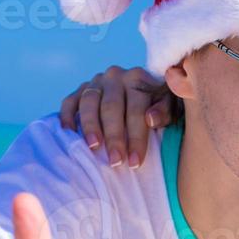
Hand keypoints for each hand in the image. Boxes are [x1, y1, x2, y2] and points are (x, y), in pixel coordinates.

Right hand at [58, 65, 176, 169]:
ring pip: (89, 103)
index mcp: (139, 78)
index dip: (136, 137)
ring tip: (94, 148)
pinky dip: (67, 115)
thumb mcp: (171, 108)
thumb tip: (150, 119)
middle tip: (115, 161)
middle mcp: (116, 76)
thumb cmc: (160, 107)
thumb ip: (166, 112)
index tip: (135, 162)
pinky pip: (70, 100)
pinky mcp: (81, 88)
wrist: (144, 92)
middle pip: (112, 107)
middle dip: (114, 137)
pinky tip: (68, 131)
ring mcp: (97, 81)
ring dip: (90, 126)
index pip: (136, 110)